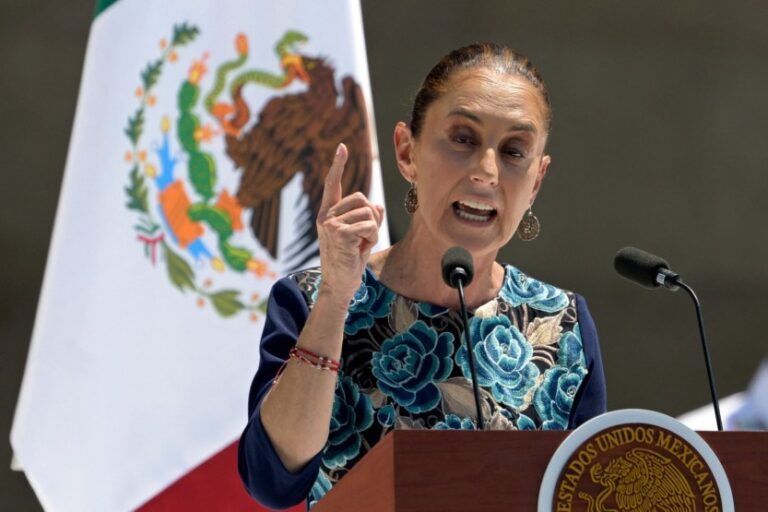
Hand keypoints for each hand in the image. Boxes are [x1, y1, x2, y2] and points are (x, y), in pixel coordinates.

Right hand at [316, 143, 383, 304]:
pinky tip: (360, 250)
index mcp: (328, 214)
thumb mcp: (360, 238)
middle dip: (371, 217)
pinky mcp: (339, 233)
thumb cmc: (349, 262)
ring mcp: (330, 224)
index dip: (338, 165)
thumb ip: (367, 221)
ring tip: (360, 246)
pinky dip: (371, 238)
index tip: (342, 147)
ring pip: (368, 213)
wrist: (339, 285)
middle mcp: (326, 216)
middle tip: (363, 238)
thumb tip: (379, 207)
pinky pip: (369, 225)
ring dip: (372, 231)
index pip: (333, 184)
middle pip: (362, 198)